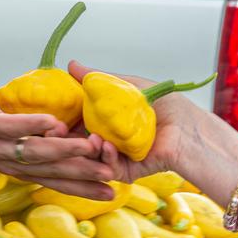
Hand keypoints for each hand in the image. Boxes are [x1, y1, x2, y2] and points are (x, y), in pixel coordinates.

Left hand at [0, 82, 113, 197]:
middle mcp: (6, 162)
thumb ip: (31, 138)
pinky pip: (9, 128)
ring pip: (33, 152)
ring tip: (89, 147)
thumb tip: (61, 133)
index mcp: (15, 165)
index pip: (53, 179)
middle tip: (110, 176)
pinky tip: (52, 122)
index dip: (82, 187)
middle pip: (49, 171)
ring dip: (63, 150)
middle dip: (81, 174)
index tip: (111, 191)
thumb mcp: (5, 134)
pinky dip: (31, 125)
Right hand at [68, 61, 194, 184]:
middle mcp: (104, 142)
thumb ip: (96, 78)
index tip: (50, 116)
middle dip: (66, 139)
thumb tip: (71, 65)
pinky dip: (105, 158)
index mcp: (101, 123)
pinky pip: (108, 169)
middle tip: (58, 132)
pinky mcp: (124, 172)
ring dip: (87, 149)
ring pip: (89, 159)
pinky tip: (106, 146)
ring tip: (91, 138)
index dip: (61, 121)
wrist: (187, 126)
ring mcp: (113, 159)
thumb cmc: (162, 105)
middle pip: (76, 145)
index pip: (73, 124)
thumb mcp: (124, 85)